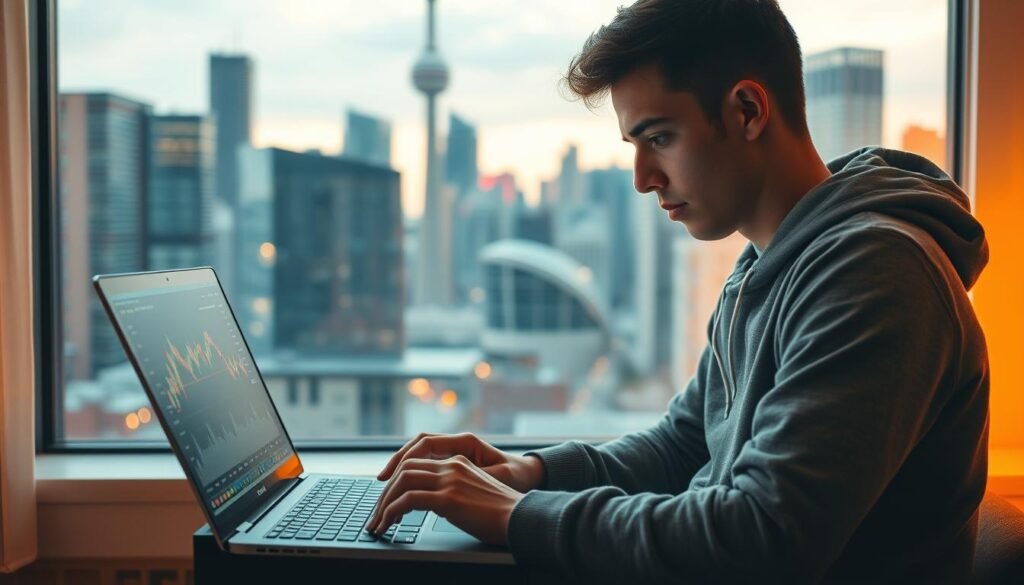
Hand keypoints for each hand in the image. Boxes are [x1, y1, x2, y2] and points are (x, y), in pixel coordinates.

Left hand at [368, 455, 523, 544]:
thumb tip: (432, 503)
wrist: (522, 517)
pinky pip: (408, 500)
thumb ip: (453, 490)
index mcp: (458, 461)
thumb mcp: (474, 492)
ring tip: (378, 522)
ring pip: (402, 482)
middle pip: (405, 468)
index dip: (396, 476)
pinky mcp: (449, 498)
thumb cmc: (502, 512)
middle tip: (376, 513)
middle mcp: (452, 466)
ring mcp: (450, 480)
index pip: (417, 460)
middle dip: (385, 492)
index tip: (386, 495)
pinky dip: (392, 512)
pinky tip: (389, 524)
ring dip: (384, 503)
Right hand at [377, 432, 545, 492]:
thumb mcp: (497, 477)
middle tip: (381, 484)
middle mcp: (457, 444)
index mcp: (465, 442)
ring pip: (419, 457)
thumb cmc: (516, 476)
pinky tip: (403, 491)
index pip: (425, 443)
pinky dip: (413, 476)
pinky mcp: (453, 464)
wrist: (528, 476)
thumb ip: (473, 477)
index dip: (404, 457)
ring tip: (387, 490)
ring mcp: (454, 453)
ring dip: (401, 471)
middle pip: (416, 449)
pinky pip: (426, 466)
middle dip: (395, 465)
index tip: (391, 474)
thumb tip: (448, 483)